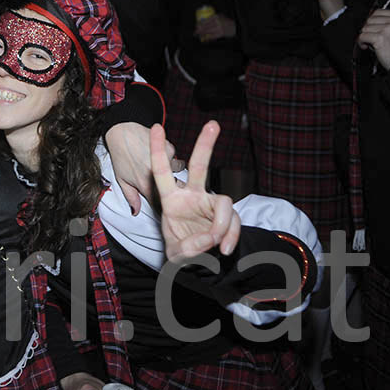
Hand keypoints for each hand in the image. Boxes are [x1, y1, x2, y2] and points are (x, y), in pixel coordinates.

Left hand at [105, 122, 182, 215]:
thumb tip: (135, 212)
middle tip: (161, 181)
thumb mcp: (121, 179)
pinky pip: (176, 157)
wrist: (122, 132)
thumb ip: (131, 198)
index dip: (163, 205)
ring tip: (157, 163)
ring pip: (176, 172)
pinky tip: (159, 153)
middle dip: (171, 188)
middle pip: (172, 189)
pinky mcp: (171, 148)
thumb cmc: (120, 156)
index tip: (163, 203)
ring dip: (171, 170)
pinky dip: (170, 157)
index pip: (160, 204)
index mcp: (144, 185)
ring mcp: (165, 161)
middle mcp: (157, 175)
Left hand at [150, 121, 240, 261]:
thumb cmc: (182, 251)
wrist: (201, 265)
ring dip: (222, 225)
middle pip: (200, 167)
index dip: (158, 150)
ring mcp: (211, 205)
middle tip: (213, 124)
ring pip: (224, 202)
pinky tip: (223, 249)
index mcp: (171, 199)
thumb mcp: (175, 253)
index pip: (162, 172)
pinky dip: (231, 235)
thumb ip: (187, 248)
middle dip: (205, 145)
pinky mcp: (228, 216)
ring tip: (215, 243)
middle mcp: (193, 196)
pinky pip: (234, 220)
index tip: (156, 127)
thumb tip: (209, 238)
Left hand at [194, 13, 236, 41]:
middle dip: (199, 30)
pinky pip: (212, 36)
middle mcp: (217, 22)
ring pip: (208, 31)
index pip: (205, 20)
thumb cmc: (226, 21)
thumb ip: (212, 18)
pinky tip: (204, 39)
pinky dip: (207, 38)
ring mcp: (219, 28)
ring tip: (199, 35)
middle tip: (195, 32)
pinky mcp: (221, 33)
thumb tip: (201, 22)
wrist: (235, 27)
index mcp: (216, 16)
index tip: (196, 26)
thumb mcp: (220, 16)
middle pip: (205, 26)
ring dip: (202, 34)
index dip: (199, 24)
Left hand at [358, 9, 389, 69]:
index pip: (378, 12)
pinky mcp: (380, 38)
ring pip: (365, 28)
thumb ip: (389, 23)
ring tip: (370, 43)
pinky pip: (362, 36)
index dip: (372, 22)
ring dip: (365, 36)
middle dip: (368, 29)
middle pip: (370, 19)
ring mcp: (388, 28)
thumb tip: (370, 21)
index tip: (372, 29)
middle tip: (370, 38)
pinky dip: (361, 42)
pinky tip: (366, 46)